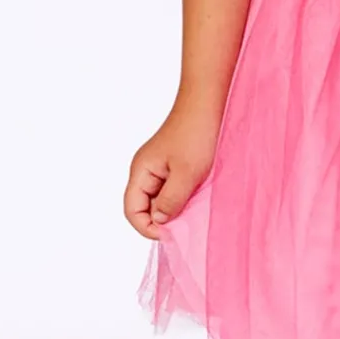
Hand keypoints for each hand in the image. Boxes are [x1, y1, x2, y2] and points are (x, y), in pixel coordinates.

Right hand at [124, 106, 221, 238]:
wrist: (207, 104)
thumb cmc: (196, 134)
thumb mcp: (186, 173)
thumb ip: (171, 200)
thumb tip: (159, 222)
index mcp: (140, 172)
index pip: (132, 211)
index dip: (148, 228)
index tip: (171, 235)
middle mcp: (145, 171)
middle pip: (144, 207)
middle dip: (162, 220)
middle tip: (186, 225)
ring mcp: (158, 168)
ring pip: (159, 199)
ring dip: (174, 209)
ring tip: (193, 210)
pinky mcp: (172, 165)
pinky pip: (171, 189)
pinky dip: (181, 197)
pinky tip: (197, 197)